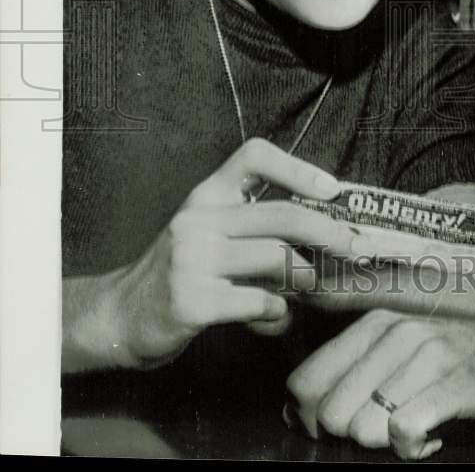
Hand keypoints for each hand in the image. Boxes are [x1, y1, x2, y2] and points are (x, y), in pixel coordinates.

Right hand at [107, 138, 352, 367]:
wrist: (118, 316)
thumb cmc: (182, 272)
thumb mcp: (212, 236)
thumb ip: (257, 231)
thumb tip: (326, 237)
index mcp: (207, 195)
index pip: (254, 156)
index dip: (299, 168)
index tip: (333, 190)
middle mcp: (198, 219)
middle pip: (281, 216)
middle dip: (328, 232)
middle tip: (354, 248)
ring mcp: (191, 260)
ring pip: (276, 259)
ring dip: (305, 279)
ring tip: (310, 290)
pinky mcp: (190, 301)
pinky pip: (258, 302)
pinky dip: (278, 314)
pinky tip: (275, 319)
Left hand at [286, 309, 474, 458]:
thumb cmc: (467, 363)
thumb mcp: (407, 355)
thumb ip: (357, 374)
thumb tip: (296, 411)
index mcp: (377, 324)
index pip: (304, 382)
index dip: (311, 420)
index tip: (342, 431)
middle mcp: (398, 332)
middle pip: (329, 412)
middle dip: (348, 437)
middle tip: (385, 434)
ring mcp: (430, 355)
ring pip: (362, 424)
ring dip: (384, 444)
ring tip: (415, 430)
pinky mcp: (458, 383)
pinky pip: (403, 432)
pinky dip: (413, 450)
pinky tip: (433, 440)